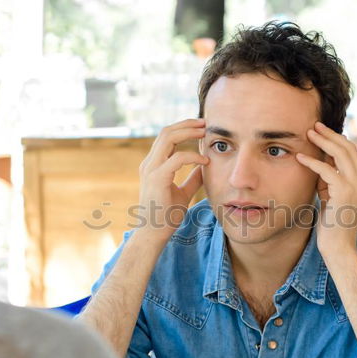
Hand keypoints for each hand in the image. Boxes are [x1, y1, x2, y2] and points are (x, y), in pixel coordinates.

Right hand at [136, 119, 208, 242]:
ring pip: (168, 138)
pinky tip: (205, 161)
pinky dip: (192, 156)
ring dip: (188, 132)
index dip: (184, 128)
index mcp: (154, 165)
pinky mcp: (157, 178)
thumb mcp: (182, 192)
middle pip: (166, 131)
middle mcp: (150, 164)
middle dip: (187, 124)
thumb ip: (192, 178)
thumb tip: (204, 167)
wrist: (154, 233)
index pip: (167, 137)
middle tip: (206, 123)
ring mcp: (151, 170)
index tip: (202, 127)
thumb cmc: (166, 215)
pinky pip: (177, 158)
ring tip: (205, 133)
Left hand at [295, 121, 356, 259]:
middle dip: (330, 134)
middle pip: (348, 148)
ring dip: (323, 141)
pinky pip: (327, 170)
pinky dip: (312, 162)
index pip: (352, 153)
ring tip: (308, 133)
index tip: (321, 132)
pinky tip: (300, 157)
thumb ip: (329, 181)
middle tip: (313, 125)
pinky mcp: (345, 193)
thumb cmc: (332, 226)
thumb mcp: (331, 198)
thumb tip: (319, 163)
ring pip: (341, 154)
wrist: (339, 248)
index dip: (337, 139)